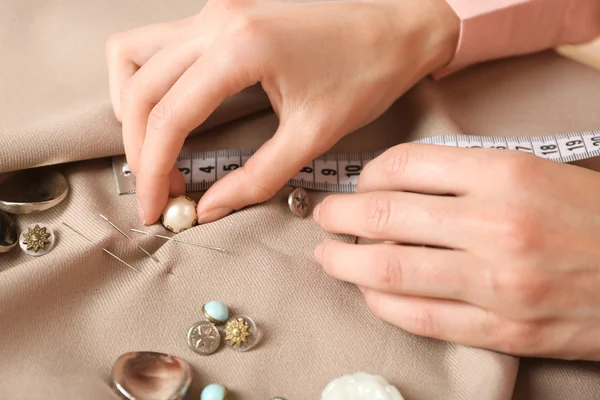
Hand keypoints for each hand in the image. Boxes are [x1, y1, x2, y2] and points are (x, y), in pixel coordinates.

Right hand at [106, 0, 458, 223]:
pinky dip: (149, 80)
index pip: (168, 117)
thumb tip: (211, 207)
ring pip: (135, 55)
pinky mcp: (222, 15)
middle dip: (139, 147)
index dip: (151, 170)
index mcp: (239, 48)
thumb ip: (257, 177)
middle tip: (160, 188)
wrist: (397, 27)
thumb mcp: (313, 135)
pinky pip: (157, 42)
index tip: (155, 208)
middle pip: (141, 88)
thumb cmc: (366, 73)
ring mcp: (215, 12)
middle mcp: (216, 22)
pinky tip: (168, 110)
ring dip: (133, 107)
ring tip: (154, 150)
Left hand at [313, 143, 599, 360]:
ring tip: (328, 256)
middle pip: (384, 216)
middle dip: (338, 216)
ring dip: (344, 262)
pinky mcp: (500, 330)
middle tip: (324, 217)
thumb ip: (464, 175)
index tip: (358, 183)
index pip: (404, 166)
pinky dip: (381, 302)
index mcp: (504, 175)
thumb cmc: (587, 216)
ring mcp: (495, 284)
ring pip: (389, 270)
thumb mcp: (532, 172)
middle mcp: (494, 226)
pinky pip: (418, 317)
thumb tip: (396, 184)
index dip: (367, 174)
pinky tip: (368, 290)